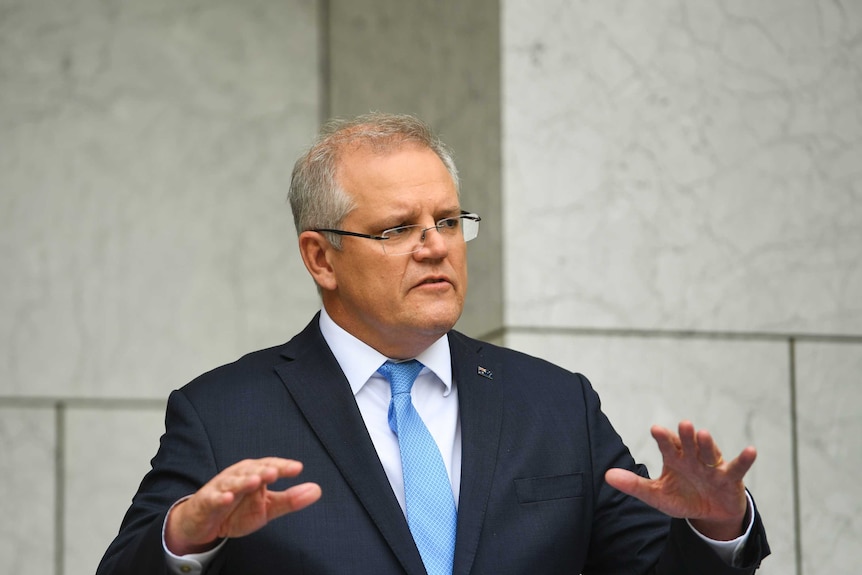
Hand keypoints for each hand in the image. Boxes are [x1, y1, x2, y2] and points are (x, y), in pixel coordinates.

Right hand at [165, 457, 321, 554]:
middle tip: (275, 472)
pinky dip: (220, 497)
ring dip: (243, 481)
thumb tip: (316, 490)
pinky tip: (227, 498)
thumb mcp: (267, 507)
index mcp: (254, 473)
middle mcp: (238, 476)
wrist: (205, 523)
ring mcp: (221, 487)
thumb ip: (290, 500)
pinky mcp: (206, 501)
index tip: (297, 469)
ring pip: (233, 481)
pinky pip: (213, 498)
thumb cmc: (237, 510)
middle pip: (251, 469)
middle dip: (263, 470)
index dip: (283, 466)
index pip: (270, 466)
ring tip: (255, 481)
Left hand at [605, 421, 755, 540]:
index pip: (668, 446)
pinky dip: (744, 460)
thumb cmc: (682, 497)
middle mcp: (693, 458)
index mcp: (675, 458)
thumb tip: (606, 475)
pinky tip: (751, 451)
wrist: (709, 513)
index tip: (656, 429)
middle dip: (685, 436)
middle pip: (688, 445)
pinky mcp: (730, 478)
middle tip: (683, 425)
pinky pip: (737, 468)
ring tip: (702, 433)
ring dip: (706, 444)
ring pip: (709, 453)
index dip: (664, 438)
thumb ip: (634, 485)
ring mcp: (712, 466)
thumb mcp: (657, 495)